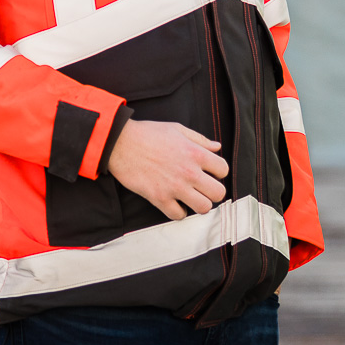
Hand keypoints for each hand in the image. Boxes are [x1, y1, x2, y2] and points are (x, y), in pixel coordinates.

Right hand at [106, 120, 227, 220]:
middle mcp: (189, 172)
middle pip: (218, 193)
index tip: (209, 172)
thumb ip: (199, 139)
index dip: (218, 172)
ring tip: (191, 198)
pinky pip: (178, 215)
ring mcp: (174, 187)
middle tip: (203, 188)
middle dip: (213, 192)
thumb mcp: (177, 129)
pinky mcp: (159, 198)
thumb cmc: (148, 133)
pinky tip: (175, 203)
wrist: (120, 143)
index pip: (224, 170)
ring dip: (199, 204)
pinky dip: (178, 212)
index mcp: (195, 153)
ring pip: (203, 208)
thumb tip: (216, 147)